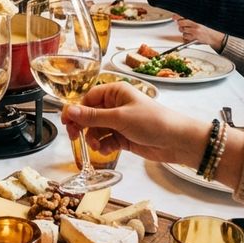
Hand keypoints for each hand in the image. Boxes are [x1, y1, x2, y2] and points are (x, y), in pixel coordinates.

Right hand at [61, 83, 201, 165]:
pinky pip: (106, 140)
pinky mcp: (124, 137)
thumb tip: (69, 110)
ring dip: (94, 138)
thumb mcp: (119, 118)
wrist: (177, 141)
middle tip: (75, 137)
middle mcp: (116, 105)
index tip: (66, 122)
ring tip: (98, 146)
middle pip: (90, 114)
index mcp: (116, 92)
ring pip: (97, 129)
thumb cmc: (152, 122)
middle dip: (83, 126)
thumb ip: (93, 116)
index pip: (88, 98)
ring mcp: (120, 122)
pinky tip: (107, 150)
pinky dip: (104, 146)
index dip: (76, 110)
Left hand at [175, 18, 224, 48]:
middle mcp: (196, 25)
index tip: (174, 17)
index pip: (184, 16)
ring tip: (191, 31)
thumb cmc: (208, 28)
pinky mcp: (194, 39)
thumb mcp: (200, 21)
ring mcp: (195, 32)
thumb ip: (191, 19)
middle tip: (183, 25)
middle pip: (181, 23)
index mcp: (197, 19)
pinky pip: (185, 37)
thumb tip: (179, 17)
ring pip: (182, 31)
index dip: (177, 16)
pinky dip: (186, 37)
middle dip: (181, 24)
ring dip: (184, 31)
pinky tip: (192, 35)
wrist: (214, 37)